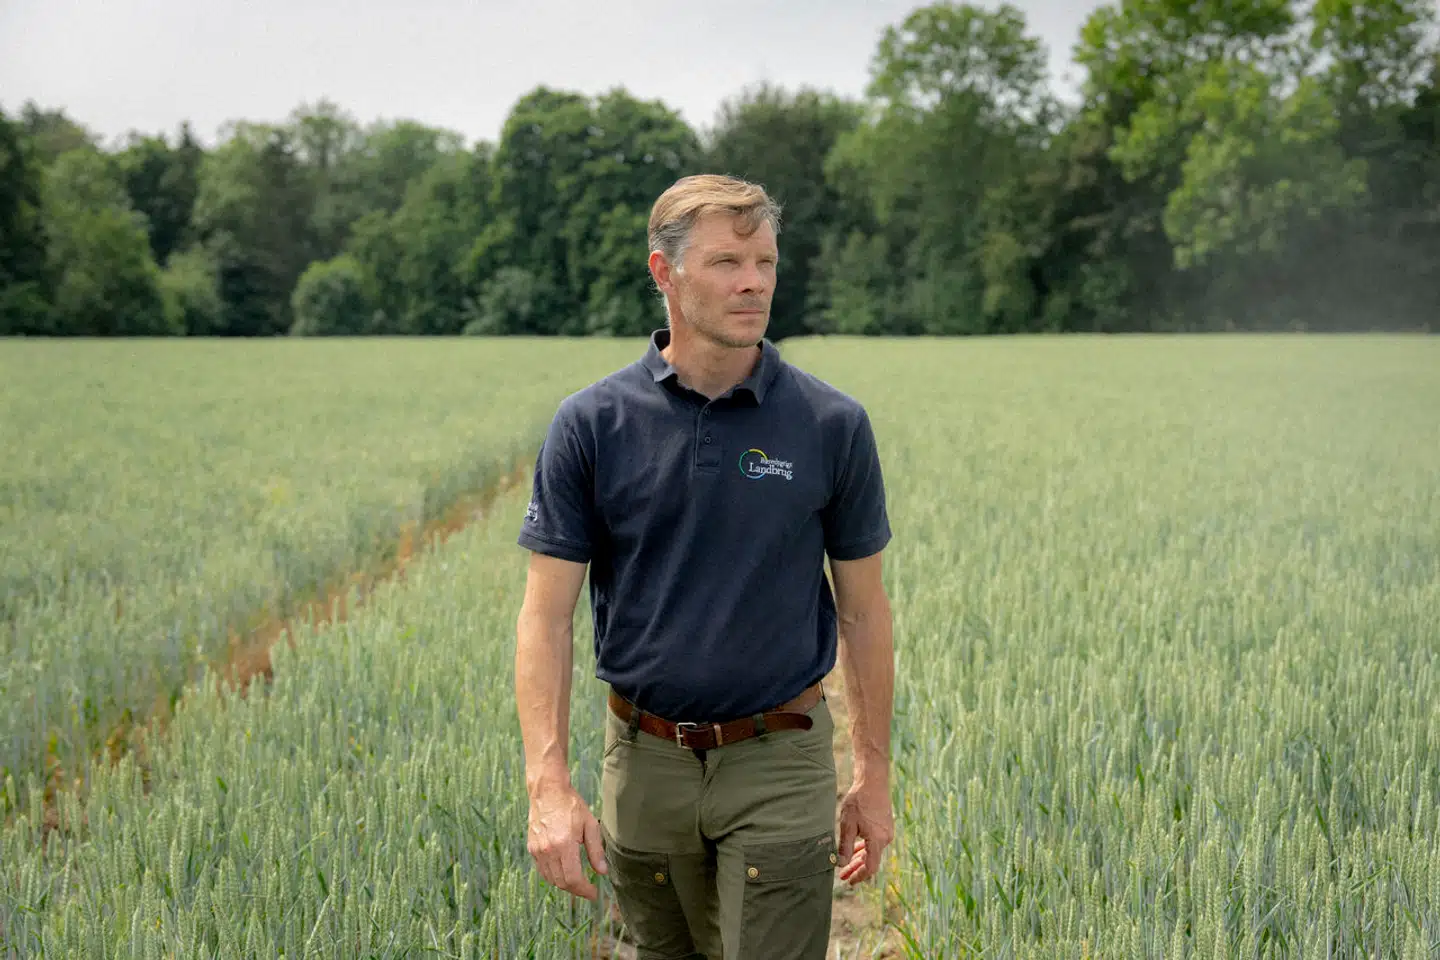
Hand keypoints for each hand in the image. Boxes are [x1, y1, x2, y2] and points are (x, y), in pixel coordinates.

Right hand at [526, 778, 607, 900]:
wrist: (547, 791)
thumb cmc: (570, 805)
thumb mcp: (590, 824)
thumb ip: (596, 850)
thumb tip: (602, 871)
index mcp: (564, 844)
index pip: (573, 879)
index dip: (585, 890)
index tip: (594, 893)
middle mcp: (548, 850)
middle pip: (561, 883)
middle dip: (576, 890)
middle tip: (588, 889)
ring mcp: (538, 850)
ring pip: (551, 879)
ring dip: (565, 884)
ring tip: (578, 881)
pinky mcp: (532, 848)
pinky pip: (543, 870)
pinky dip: (553, 876)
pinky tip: (564, 871)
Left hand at [836, 777, 892, 885]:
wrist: (873, 781)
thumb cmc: (859, 801)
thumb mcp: (847, 824)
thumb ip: (845, 846)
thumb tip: (841, 864)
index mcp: (877, 840)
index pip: (871, 867)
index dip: (859, 876)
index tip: (849, 881)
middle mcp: (885, 839)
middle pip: (871, 860)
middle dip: (856, 869)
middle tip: (842, 876)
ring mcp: (886, 832)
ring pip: (872, 851)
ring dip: (859, 859)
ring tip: (845, 865)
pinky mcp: (884, 826)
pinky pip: (874, 842)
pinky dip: (864, 848)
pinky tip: (855, 850)